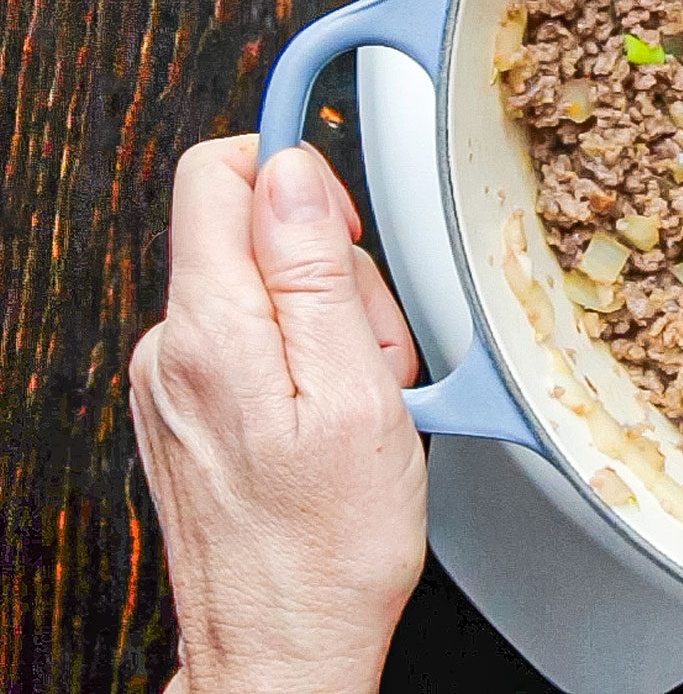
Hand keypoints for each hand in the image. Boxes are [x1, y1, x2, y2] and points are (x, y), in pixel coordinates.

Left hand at [129, 139, 425, 693]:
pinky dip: (306, 366)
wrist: (283, 649)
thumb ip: (315, 272)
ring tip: (362, 401)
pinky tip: (335, 421)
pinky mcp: (188, 412)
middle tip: (375, 353)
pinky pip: (254, 343)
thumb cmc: (329, 545)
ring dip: (329, 327)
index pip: (218, 174)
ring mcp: (174, 384)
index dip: (294, 172)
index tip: (345, 213)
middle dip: (334, 273)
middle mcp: (172, 349)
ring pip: (264, 291)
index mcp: (211, 331)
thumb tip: (290, 174)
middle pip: (255, 234)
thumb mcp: (355, 393)